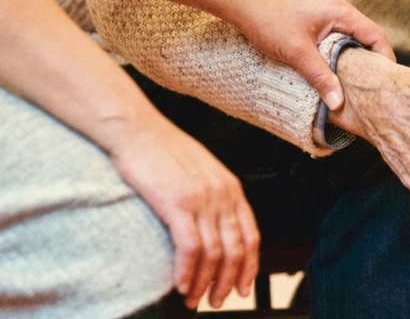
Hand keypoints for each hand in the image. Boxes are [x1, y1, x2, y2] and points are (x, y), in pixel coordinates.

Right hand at [105, 114, 258, 309]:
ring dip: (204, 283)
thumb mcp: (201, 171)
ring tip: (194, 300)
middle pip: (236, 250)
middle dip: (227, 282)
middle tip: (216, 301)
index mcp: (231, 187)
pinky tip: (180, 285)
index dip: (249, 266)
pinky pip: (190, 247)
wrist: (136, 129)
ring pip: (214, 253)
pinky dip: (187, 272)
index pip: (251, 236)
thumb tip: (214, 226)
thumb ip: (213, 196)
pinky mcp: (177, 203)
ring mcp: (202, 199)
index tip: (242, 287)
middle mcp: (222, 194)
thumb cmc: (162, 150)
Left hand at [235, 0, 395, 109]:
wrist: (240, 0)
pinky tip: (332, 67)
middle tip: (372, 86)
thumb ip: (321, 77)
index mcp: (340, 10)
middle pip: (365, 35)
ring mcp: (325, 9)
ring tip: (354, 81)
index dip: (385, 58)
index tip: (387, 81)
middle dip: (370, 60)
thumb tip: (339, 103)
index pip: (375, 35)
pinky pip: (336, 34)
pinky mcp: (314, 14)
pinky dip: (338, 50)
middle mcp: (337, 6)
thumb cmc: (267, 19)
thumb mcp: (297, 53)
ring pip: (349, 35)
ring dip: (352, 56)